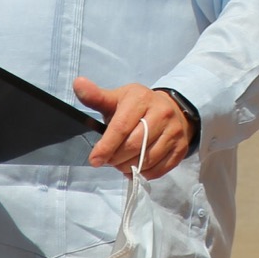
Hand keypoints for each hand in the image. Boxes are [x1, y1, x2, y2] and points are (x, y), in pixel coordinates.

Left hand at [75, 77, 193, 179]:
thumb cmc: (138, 106)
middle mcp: (161, 113)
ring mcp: (174, 131)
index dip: (106, 146)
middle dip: (117, 158)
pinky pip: (160, 169)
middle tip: (109, 161)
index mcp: (141, 99)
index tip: (95, 159)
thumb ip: (96, 96)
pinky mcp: (181, 148)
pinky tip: (136, 168)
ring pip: (148, 159)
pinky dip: (144, 173)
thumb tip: (78, 84)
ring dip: (129, 167)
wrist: (172, 109)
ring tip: (121, 164)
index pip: (121, 127)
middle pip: (135, 145)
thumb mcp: (117, 98)